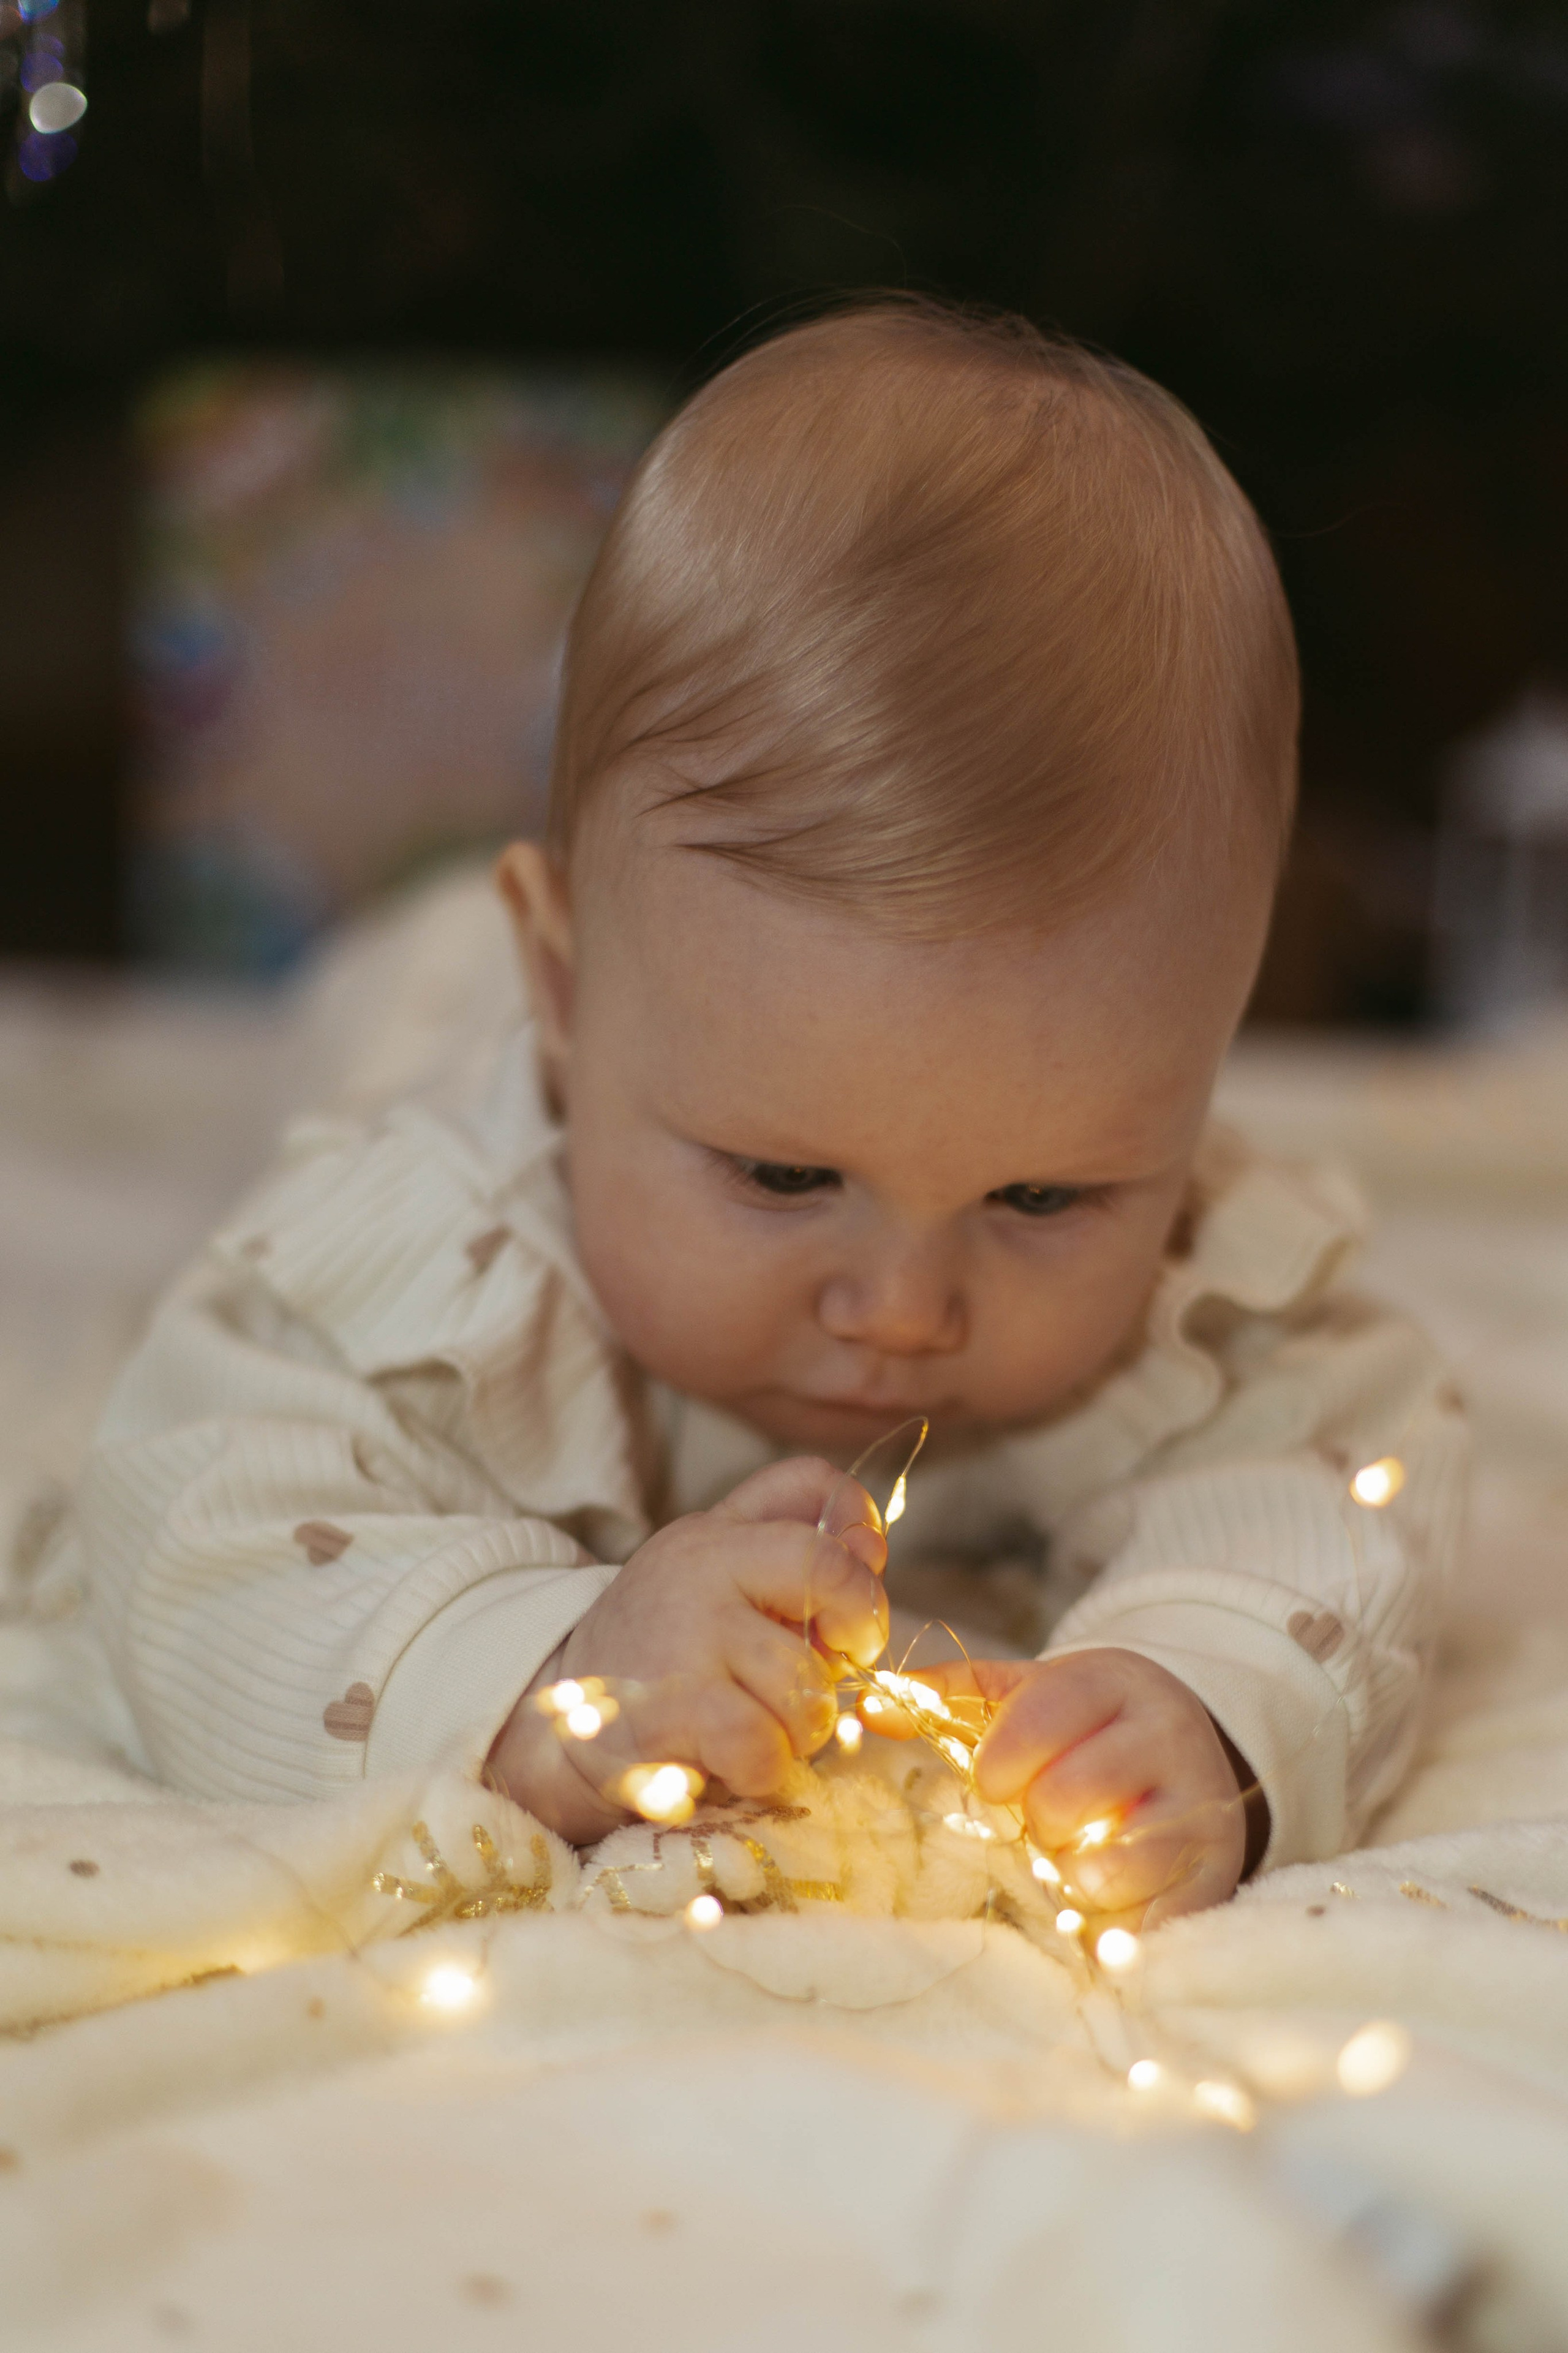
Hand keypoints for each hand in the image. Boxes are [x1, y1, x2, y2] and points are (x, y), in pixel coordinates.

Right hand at [487, 1457, 886, 1841]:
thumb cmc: (659, 1661)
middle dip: (856, 1633)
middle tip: (829, 1672)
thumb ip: (791, 1551)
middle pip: (828, 1572)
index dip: (859, 1538)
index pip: (812, 1486)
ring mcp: (681, 1636)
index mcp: (714, 1535)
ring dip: (802, 1728)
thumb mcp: (714, 1585)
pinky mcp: (664, 1711)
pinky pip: (760, 1742)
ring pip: (805, 1681)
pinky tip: (735, 1766)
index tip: (850, 1605)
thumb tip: (871, 1545)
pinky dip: (764, 1769)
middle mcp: (697, 1568)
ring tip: (762, 1731)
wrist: (554, 1732)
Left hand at [905, 1647, 1250, 1926]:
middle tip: (1042, 1823)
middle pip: (1067, 1796)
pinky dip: (1112, 1925)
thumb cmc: (1090, 1730)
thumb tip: (871, 1711)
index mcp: (1115, 1683)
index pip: (1046, 1713)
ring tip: (1074, 1858)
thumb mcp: (1031, 1695)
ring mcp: (1200, 1807)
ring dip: (1071, 1876)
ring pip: (1109, 1864)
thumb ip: (952, 1697)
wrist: (1196, 1754)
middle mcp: (1167, 1736)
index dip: (1001, 1759)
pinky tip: (1100, 1908)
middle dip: (1036, 1821)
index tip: (992, 1781)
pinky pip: (1151, 1920)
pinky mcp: (1217, 1874)